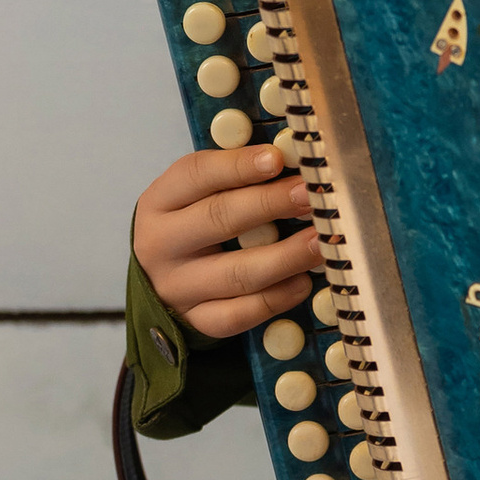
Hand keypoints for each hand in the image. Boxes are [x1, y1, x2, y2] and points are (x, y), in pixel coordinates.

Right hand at [132, 142, 320, 340]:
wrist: (159, 285)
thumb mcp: (193, 197)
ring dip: (286, 256)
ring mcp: (177, 287)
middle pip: (219, 219)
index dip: (239, 165)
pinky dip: (276, 298)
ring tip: (321, 241)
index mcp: (159, 202)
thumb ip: (231, 179)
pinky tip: (303, 282)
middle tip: (309, 196)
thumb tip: (289, 159)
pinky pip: (240, 314)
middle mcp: (160, 244)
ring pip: (237, 273)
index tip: (277, 159)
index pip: (197, 175)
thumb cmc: (190, 229)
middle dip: (271, 204)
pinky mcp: (195, 321)